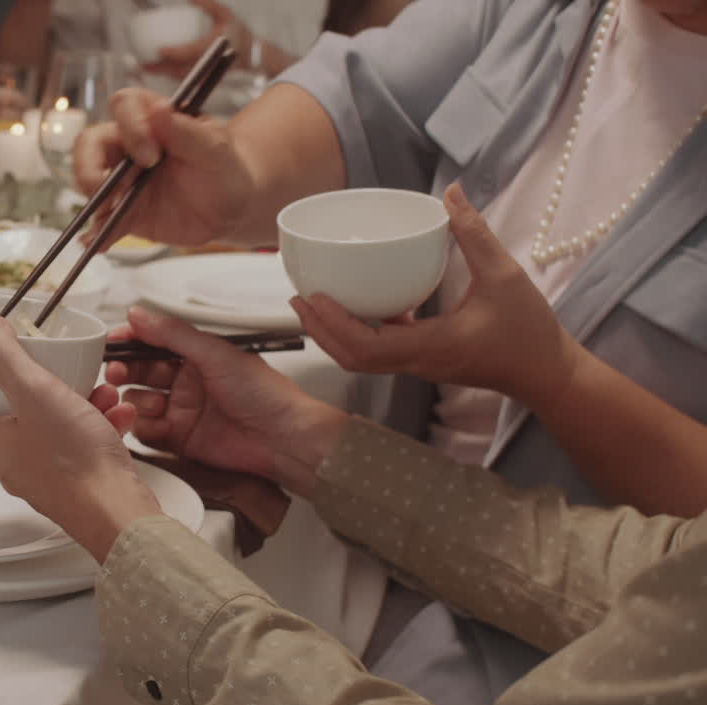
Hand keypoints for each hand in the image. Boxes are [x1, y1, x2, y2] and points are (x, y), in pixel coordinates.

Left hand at [0, 315, 161, 562]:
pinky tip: (116, 411)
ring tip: (96, 388)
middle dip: (14, 384)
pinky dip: (96, 420)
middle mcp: (10, 459)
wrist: (118, 514)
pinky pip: (77, 438)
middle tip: (25, 362)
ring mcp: (42, 470)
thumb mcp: (37, 394)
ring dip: (70, 398)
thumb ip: (5, 359)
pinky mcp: (74, 477)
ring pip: (45, 423)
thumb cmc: (75, 464)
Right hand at [72, 89, 255, 247]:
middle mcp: (129, 146)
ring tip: (105, 216)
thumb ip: (185, 131)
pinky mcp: (125, 212)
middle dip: (90, 165)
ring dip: (93, 199)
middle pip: (90, 144)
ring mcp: (123, 181)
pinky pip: (105, 222)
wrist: (232, 207)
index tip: (151, 155)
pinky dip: (98, 233)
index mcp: (152, 119)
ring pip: (89, 181)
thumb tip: (159, 108)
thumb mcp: (214, 148)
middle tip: (111, 187)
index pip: (124, 108)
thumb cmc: (224, 167)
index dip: (131, 128)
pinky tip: (95, 243)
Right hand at [106, 306, 346, 498]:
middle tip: (117, 371)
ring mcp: (182, 411)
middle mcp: (186, 381)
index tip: (112, 342)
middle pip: (140, 371)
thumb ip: (173, 334)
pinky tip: (153, 424)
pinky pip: (148, 432)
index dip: (130, 341)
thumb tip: (138, 314)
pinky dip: (144, 428)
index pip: (152, 342)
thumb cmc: (265, 394)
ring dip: (136, 401)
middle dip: (125, 370)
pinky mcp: (180, 439)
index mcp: (196, 356)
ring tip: (151, 403)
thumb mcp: (216, 354)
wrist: (284, 438)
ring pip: (139, 402)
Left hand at [141, 0, 251, 78]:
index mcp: (216, 45)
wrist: (252, 55)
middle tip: (144, 63)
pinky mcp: (207, 80)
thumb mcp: (224, 13)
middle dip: (162, 68)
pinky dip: (172, 77)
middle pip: (182, 69)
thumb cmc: (237, 32)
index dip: (174, 53)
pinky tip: (159, 71)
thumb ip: (208, 4)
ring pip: (182, 77)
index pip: (191, 52)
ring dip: (164, 74)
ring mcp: (209, 73)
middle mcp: (211, 62)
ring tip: (147, 66)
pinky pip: (187, 81)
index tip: (159, 49)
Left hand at [290, 183, 582, 410]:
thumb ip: (474, 233)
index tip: (312, 297)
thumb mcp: (504, 275)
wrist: (547, 373)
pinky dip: (360, 332)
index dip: (332, 324)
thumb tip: (451, 192)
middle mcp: (418, 362)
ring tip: (314, 302)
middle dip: (320, 330)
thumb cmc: (529, 329)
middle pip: (352, 357)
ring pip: (362, 359)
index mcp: (430, 346)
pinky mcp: (425, 361)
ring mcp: (419, 366)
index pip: (366, 345)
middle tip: (298, 297)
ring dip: (334, 334)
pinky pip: (381, 352)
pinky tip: (360, 303)